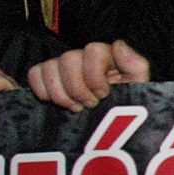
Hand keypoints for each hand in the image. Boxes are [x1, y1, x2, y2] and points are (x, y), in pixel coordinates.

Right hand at [27, 40, 150, 111]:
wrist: (112, 130)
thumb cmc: (126, 106)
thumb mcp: (139, 88)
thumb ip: (135, 65)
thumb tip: (117, 44)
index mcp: (108, 56)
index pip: (93, 50)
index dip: (94, 75)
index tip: (102, 95)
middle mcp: (84, 57)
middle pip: (69, 58)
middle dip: (77, 88)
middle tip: (89, 105)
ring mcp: (65, 67)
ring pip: (49, 66)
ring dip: (60, 94)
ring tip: (75, 108)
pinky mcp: (48, 78)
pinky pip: (35, 73)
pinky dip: (42, 90)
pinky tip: (56, 104)